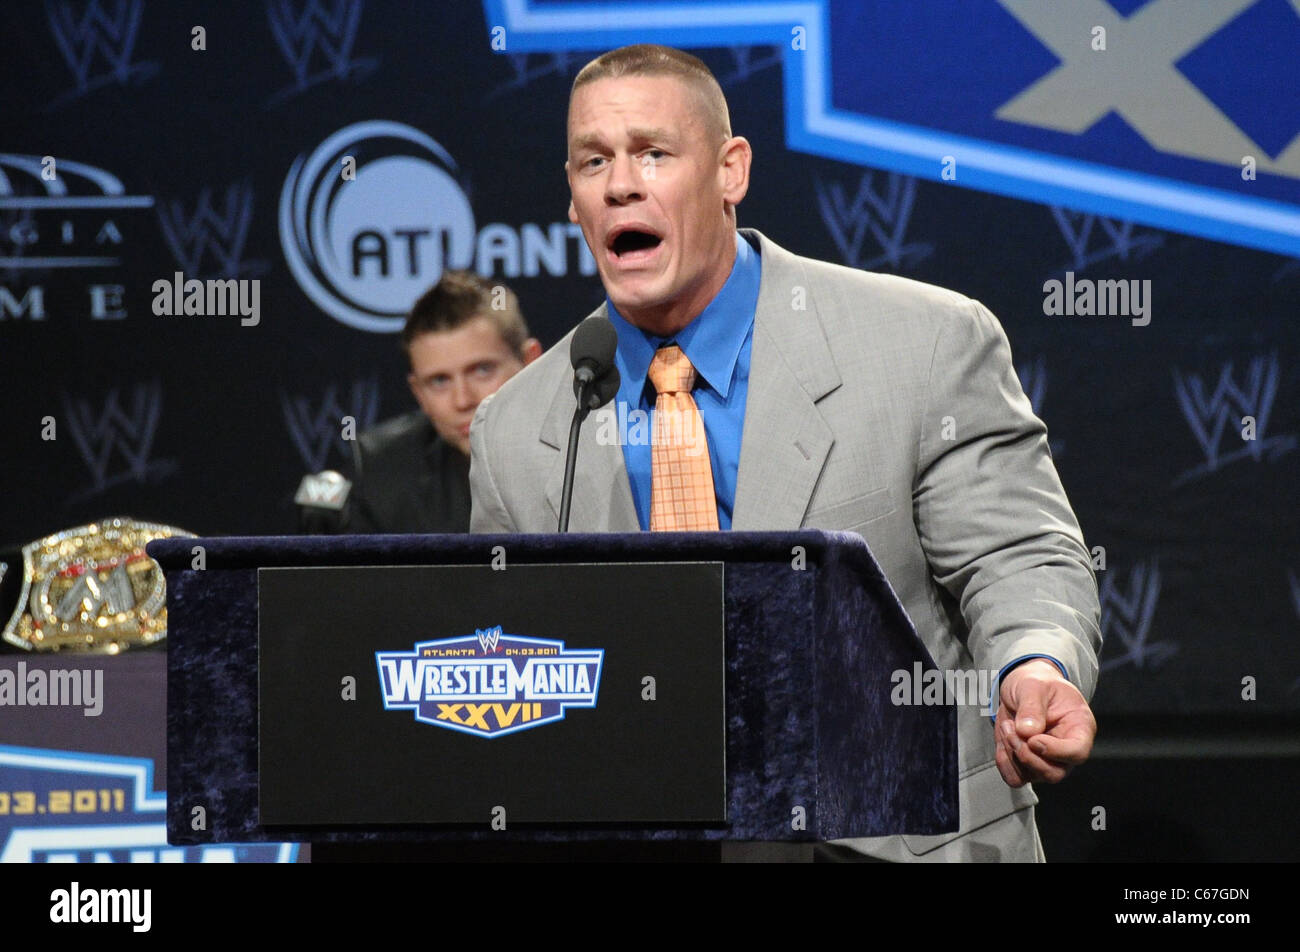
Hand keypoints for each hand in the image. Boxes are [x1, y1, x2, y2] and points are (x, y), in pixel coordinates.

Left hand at [994, 659, 1095, 787]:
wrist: (1022, 689)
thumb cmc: (1037, 684)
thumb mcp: (1034, 685)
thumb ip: (1032, 706)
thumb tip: (1027, 732)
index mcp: (1079, 727)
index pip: (1077, 752)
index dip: (1055, 751)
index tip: (1033, 739)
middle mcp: (1066, 750)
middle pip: (1054, 773)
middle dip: (1027, 755)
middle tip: (1013, 730)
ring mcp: (1047, 760)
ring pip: (1032, 776)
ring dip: (1012, 754)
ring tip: (1008, 726)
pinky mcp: (1027, 764)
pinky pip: (1015, 778)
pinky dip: (1004, 763)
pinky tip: (1003, 740)